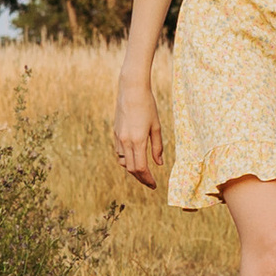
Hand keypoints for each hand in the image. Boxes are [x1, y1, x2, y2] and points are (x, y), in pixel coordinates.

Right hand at [112, 68, 162, 185]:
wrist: (131, 90)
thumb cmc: (148, 106)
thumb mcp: (156, 126)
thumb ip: (157, 147)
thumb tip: (159, 164)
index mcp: (138, 141)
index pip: (141, 168)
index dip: (148, 179)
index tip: (154, 185)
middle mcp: (126, 142)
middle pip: (131, 169)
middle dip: (141, 178)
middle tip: (150, 182)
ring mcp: (118, 138)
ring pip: (124, 162)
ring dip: (133, 170)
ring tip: (143, 172)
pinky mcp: (115, 133)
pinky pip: (119, 153)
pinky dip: (127, 160)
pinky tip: (134, 158)